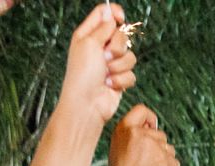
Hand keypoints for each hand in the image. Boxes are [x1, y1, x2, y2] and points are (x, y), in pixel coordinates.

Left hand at [59, 5, 134, 126]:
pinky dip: (122, 79)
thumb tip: (111, 13)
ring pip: (130, 56)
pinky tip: (110, 85)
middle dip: (118, 45)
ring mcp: (110, 63)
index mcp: (88, 35)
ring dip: (120, 66)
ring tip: (106, 74)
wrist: (87, 103)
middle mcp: (99, 47)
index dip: (114, 13)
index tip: (121, 18)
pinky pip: (131, 73)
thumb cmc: (83, 74)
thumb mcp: (90, 42)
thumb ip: (103, 26)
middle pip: (121, 34)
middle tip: (107, 55)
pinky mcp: (119, 78)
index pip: (104, 14)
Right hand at [101, 104, 179, 165]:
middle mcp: (139, 133)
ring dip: (165, 163)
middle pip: (160, 135)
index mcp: (124, 129)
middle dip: (159, 150)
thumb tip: (150, 130)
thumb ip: (133, 138)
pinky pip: (175, 164)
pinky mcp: (166, 159)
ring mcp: (154, 145)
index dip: (150, 118)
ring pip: (169, 150)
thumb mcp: (119, 151)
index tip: (152, 127)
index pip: (142, 110)